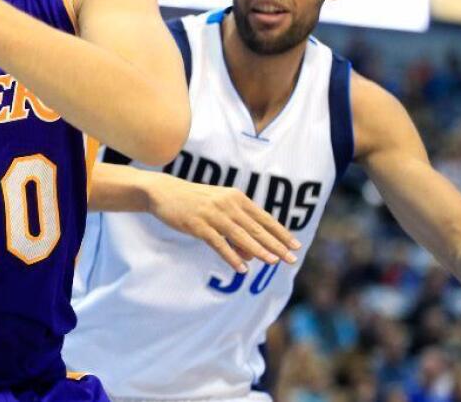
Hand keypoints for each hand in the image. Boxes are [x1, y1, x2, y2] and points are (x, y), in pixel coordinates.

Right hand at [147, 178, 300, 272]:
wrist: (164, 192)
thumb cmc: (194, 201)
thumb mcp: (218, 209)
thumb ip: (236, 229)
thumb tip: (251, 255)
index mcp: (236, 197)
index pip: (264, 218)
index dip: (281, 233)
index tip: (296, 246)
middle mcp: (228, 204)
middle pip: (256, 228)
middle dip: (276, 245)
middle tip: (292, 259)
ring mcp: (213, 214)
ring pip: (240, 236)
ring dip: (258, 250)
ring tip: (272, 263)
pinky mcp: (197, 225)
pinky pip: (218, 243)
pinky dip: (231, 256)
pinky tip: (241, 268)